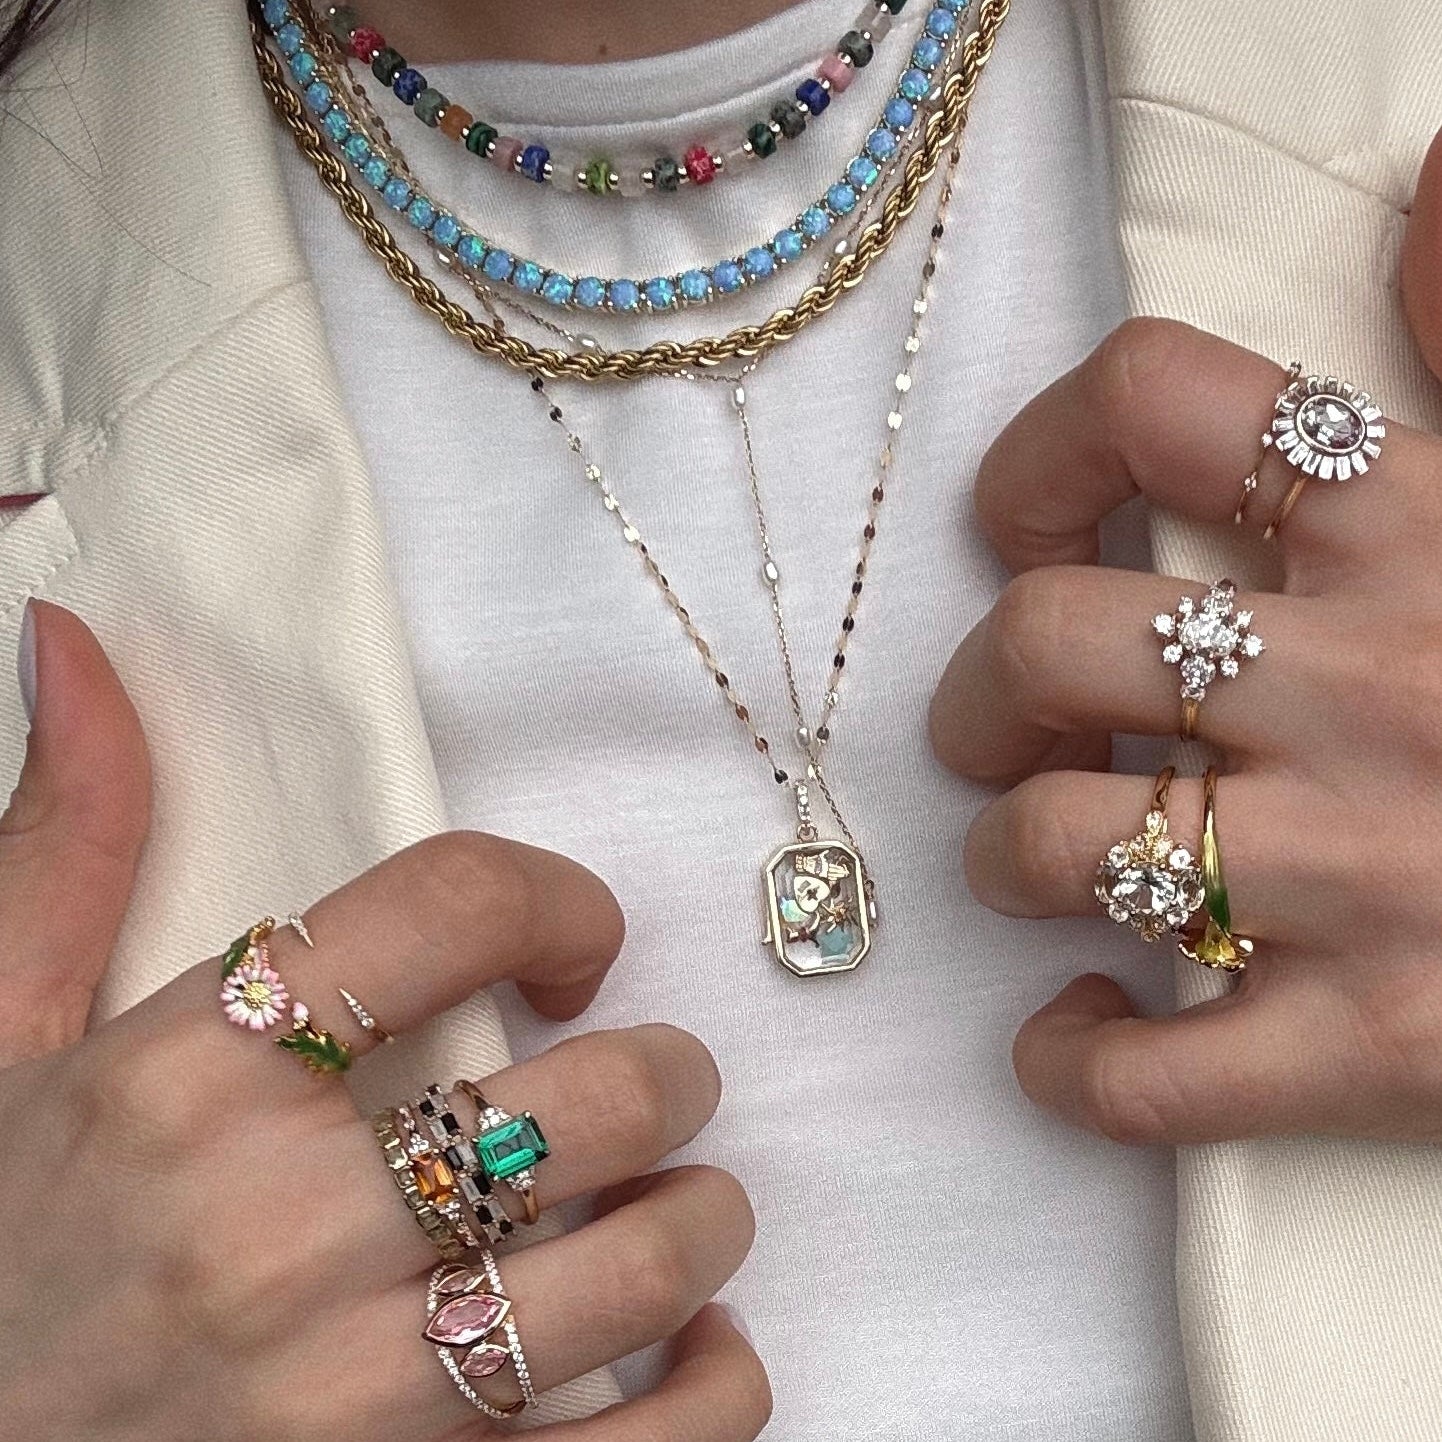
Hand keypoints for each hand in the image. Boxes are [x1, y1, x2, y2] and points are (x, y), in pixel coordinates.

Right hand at [0, 602, 768, 1440]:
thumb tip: (78, 648)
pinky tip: (698, 1350)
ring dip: (705, 1219)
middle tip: (654, 1080)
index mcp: (185, 1086)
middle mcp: (279, 1235)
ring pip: (643, 1272)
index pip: (452, 905)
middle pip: (595, 1100)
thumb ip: (64, 847)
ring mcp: (354, 1403)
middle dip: (667, 1073)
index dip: (560, 897)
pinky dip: (719, 1392)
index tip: (576, 941)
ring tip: (685, 1205)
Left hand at [928, 134, 1441, 1147]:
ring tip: (1042, 859)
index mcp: (1419, 526)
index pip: (1151, 405)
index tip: (1022, 526)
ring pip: (1057, 844)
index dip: (1035, 462)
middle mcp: (1370, 685)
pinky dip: (1071, 1063)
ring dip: (1007, 855)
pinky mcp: (1378, 1049)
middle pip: (1045, 641)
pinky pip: (1146, 1076)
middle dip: (981, 690)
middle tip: (1003, 725)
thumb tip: (1431, 186)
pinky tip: (1081, 1027)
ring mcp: (1367, 876)